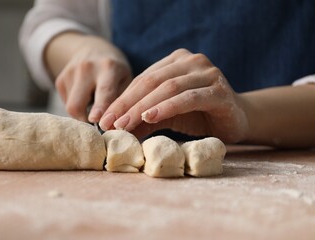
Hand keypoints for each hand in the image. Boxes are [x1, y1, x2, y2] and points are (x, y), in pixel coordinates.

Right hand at [47, 33, 131, 121]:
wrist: (92, 49)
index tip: (96, 120)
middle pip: (77, 104)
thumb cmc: (115, 71)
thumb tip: (111, 126)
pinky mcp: (60, 80)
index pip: (103, 91)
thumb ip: (119, 101)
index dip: (99, 108)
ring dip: (82, 113)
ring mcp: (70, 73)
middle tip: (96, 126)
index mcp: (108, 67)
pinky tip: (85, 96)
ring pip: (71, 107)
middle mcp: (87, 68)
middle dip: (84, 120)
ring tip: (94, 103)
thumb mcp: (125, 80)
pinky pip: (67, 103)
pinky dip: (77, 106)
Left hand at [99, 49, 249, 142]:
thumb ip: (143, 117)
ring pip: (168, 88)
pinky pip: (187, 98)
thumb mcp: (165, 115)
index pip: (143, 79)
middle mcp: (192, 61)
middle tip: (110, 122)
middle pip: (152, 81)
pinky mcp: (218, 90)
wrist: (236, 120)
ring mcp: (207, 73)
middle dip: (127, 103)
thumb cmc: (199, 115)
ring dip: (143, 106)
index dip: (122, 99)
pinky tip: (149, 117)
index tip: (104, 118)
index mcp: (176, 61)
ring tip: (124, 123)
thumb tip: (114, 127)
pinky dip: (167, 107)